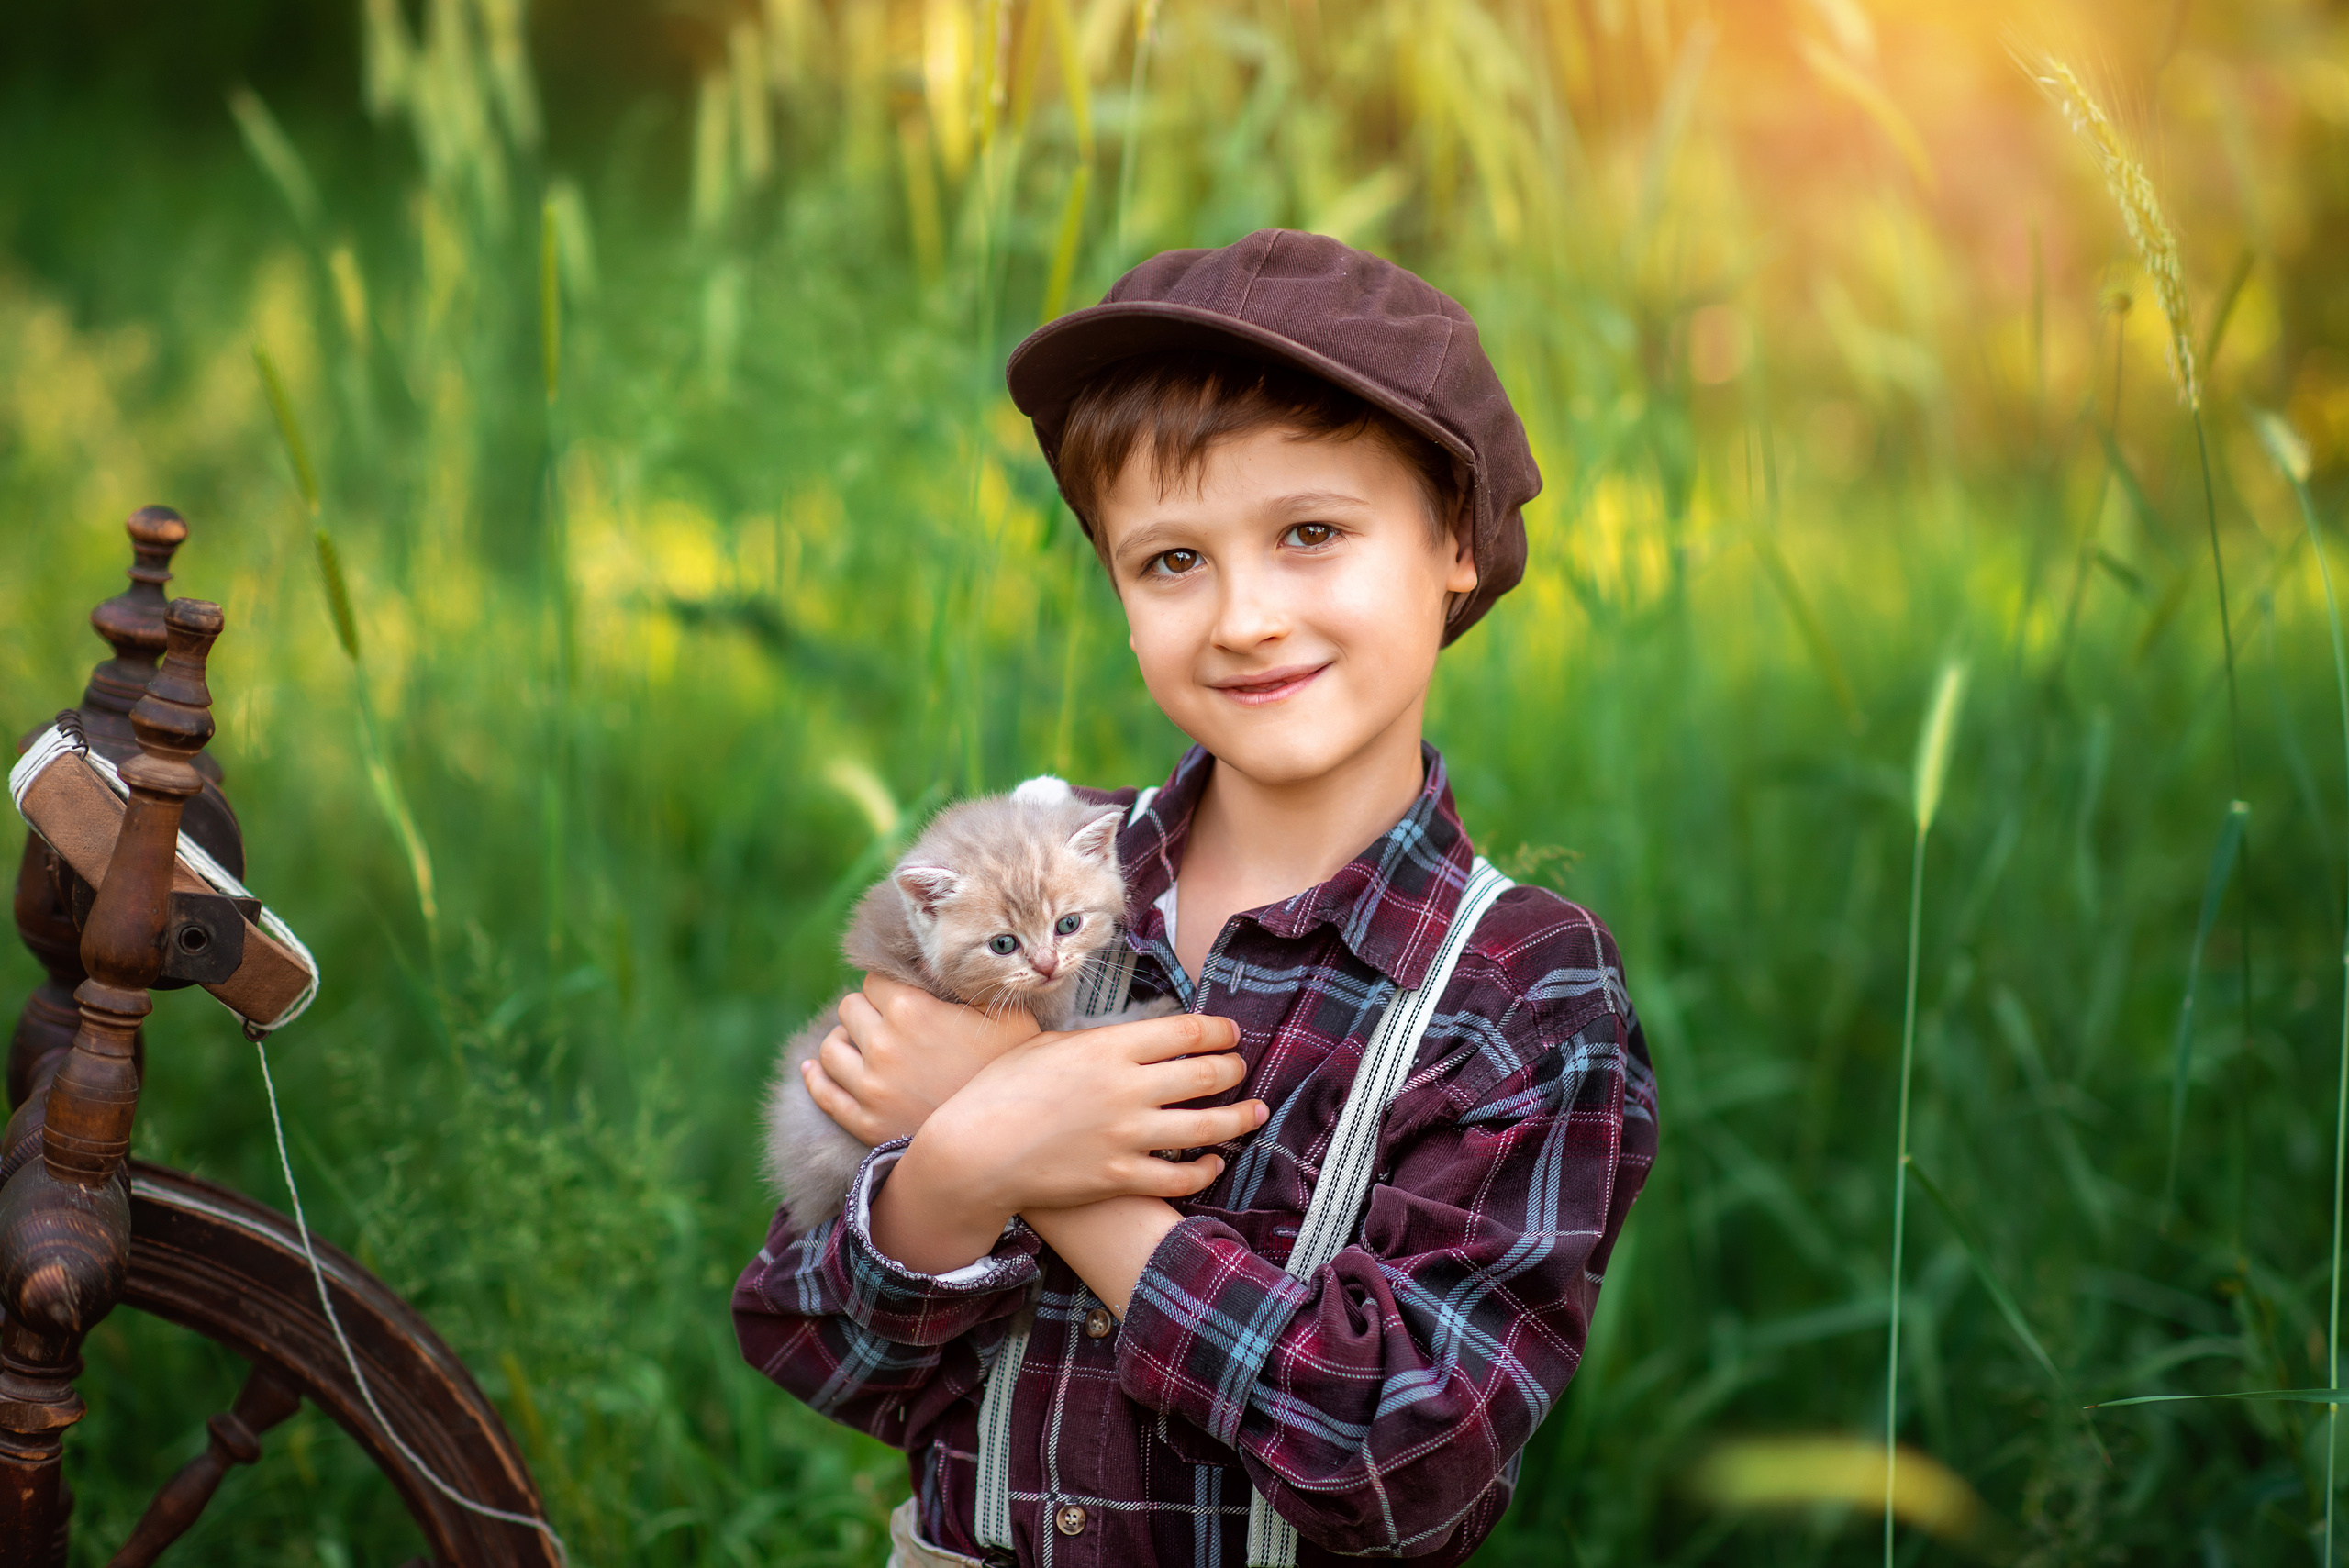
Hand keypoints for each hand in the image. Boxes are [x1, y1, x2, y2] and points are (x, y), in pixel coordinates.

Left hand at [802, 974, 1040, 1145]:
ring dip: (844, 1042)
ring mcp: (869, 1086)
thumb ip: (969, 985)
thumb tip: (937, 966)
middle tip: (887, 1025)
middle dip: (866, 1012)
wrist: (1008, 1138)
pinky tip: (815, 1069)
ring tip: (861, 1047)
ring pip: (830, 1048)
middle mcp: (882, 1044)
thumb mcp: (1004, 1015)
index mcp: (911, 1010)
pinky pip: (823, 1092)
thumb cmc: (1012, 1069)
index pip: (874, 981)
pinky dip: (816, 1077)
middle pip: (849, 1008)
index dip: (889, 989)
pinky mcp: (863, 1122)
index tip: (902, 1000)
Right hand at [871, 1012, 1265, 1273]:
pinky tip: (1213, 1164)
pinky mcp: (1120, 1178)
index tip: (1230, 1033)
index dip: (1219, 1031)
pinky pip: (1182, 1177)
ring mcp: (1127, 1136)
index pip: (1188, 1031)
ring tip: (1255, 1113)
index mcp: (1109, 1048)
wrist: (973, 1152)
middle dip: (1234, 1069)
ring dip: (1239, 1119)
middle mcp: (1127, 1090)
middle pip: (1207, 1075)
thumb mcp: (1047, 1045)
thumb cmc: (1000, 1091)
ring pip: (1207, 1128)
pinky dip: (1206, 1171)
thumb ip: (1097, 1041)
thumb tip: (1131, 1038)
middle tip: (1240, 1068)